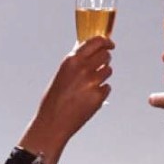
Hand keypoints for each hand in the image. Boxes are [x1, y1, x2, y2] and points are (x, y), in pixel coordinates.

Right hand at [20, 36, 113, 163]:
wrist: (53, 122)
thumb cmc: (54, 98)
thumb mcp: (62, 73)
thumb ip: (76, 61)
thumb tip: (90, 49)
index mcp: (72, 60)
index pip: (96, 42)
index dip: (106, 42)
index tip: (110, 44)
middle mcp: (83, 68)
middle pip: (106, 55)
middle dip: (105, 60)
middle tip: (100, 66)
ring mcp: (92, 82)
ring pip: (108, 71)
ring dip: (103, 76)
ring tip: (89, 85)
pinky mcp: (99, 96)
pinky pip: (107, 87)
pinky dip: (101, 91)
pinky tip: (89, 97)